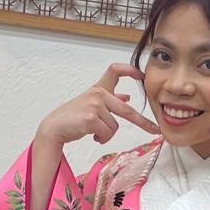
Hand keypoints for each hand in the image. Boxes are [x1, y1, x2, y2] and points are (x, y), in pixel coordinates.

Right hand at [36, 63, 158, 150]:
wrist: (54, 128)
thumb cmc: (73, 117)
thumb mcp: (92, 104)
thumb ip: (110, 99)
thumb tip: (126, 97)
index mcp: (98, 88)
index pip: (114, 70)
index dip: (130, 70)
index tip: (142, 75)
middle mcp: (97, 94)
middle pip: (126, 110)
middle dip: (142, 122)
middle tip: (154, 129)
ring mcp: (94, 105)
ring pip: (115, 126)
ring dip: (107, 134)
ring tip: (95, 132)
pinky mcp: (91, 118)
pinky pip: (107, 133)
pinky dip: (102, 138)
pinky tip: (92, 136)